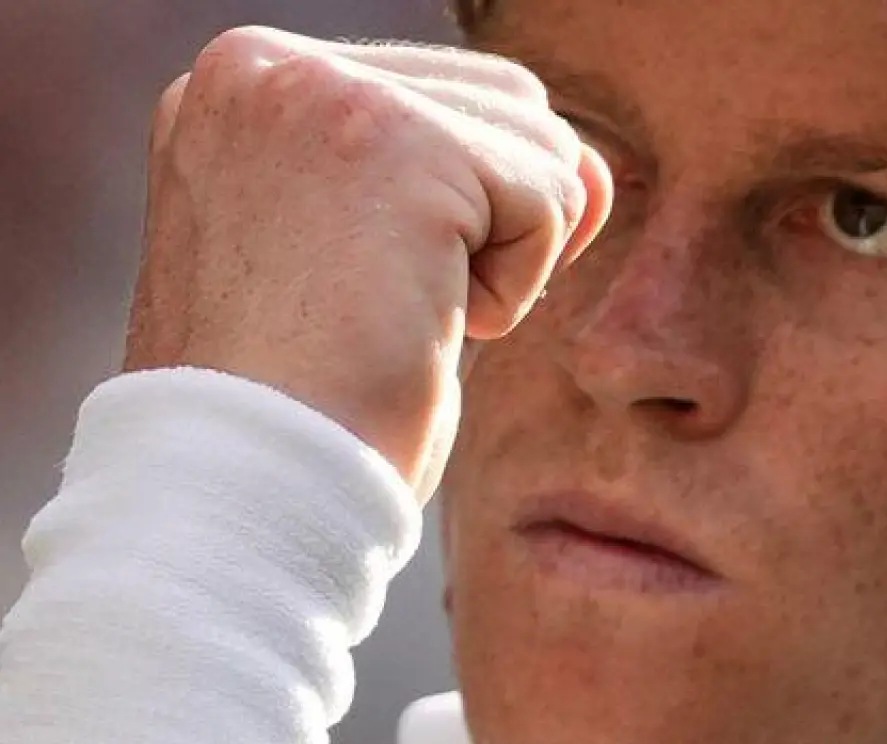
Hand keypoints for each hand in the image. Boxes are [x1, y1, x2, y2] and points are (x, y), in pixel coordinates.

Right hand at [124, 26, 612, 499]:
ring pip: (539, 143)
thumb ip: (475, 189)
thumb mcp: (389, 263)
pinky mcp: (397, 142)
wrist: (252, 486)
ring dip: (504, 255)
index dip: (463, 210)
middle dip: (491, 223)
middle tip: (381, 308)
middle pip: (504, 102)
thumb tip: (594, 166)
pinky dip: (515, 286)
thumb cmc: (311, 404)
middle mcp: (263, 65)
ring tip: (393, 312)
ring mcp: (322, 91)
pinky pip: (550, 199)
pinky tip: (416, 325)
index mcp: (244, 86)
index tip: (361, 290)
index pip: (443, 96)